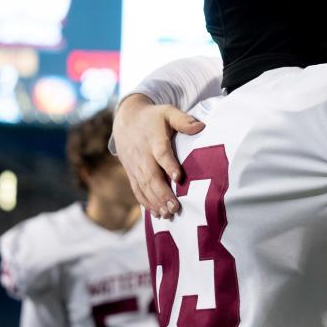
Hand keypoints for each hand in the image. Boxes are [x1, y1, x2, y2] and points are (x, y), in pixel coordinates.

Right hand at [112, 94, 204, 217]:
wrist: (125, 119)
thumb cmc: (153, 117)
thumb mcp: (168, 112)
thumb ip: (184, 120)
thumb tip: (201, 126)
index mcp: (153, 140)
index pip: (161, 154)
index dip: (169, 165)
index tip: (178, 178)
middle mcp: (142, 155)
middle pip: (150, 176)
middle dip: (162, 193)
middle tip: (175, 208)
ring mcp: (135, 166)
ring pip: (143, 186)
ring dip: (154, 202)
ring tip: (168, 215)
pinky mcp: (131, 173)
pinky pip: (137, 190)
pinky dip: (145, 203)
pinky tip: (156, 214)